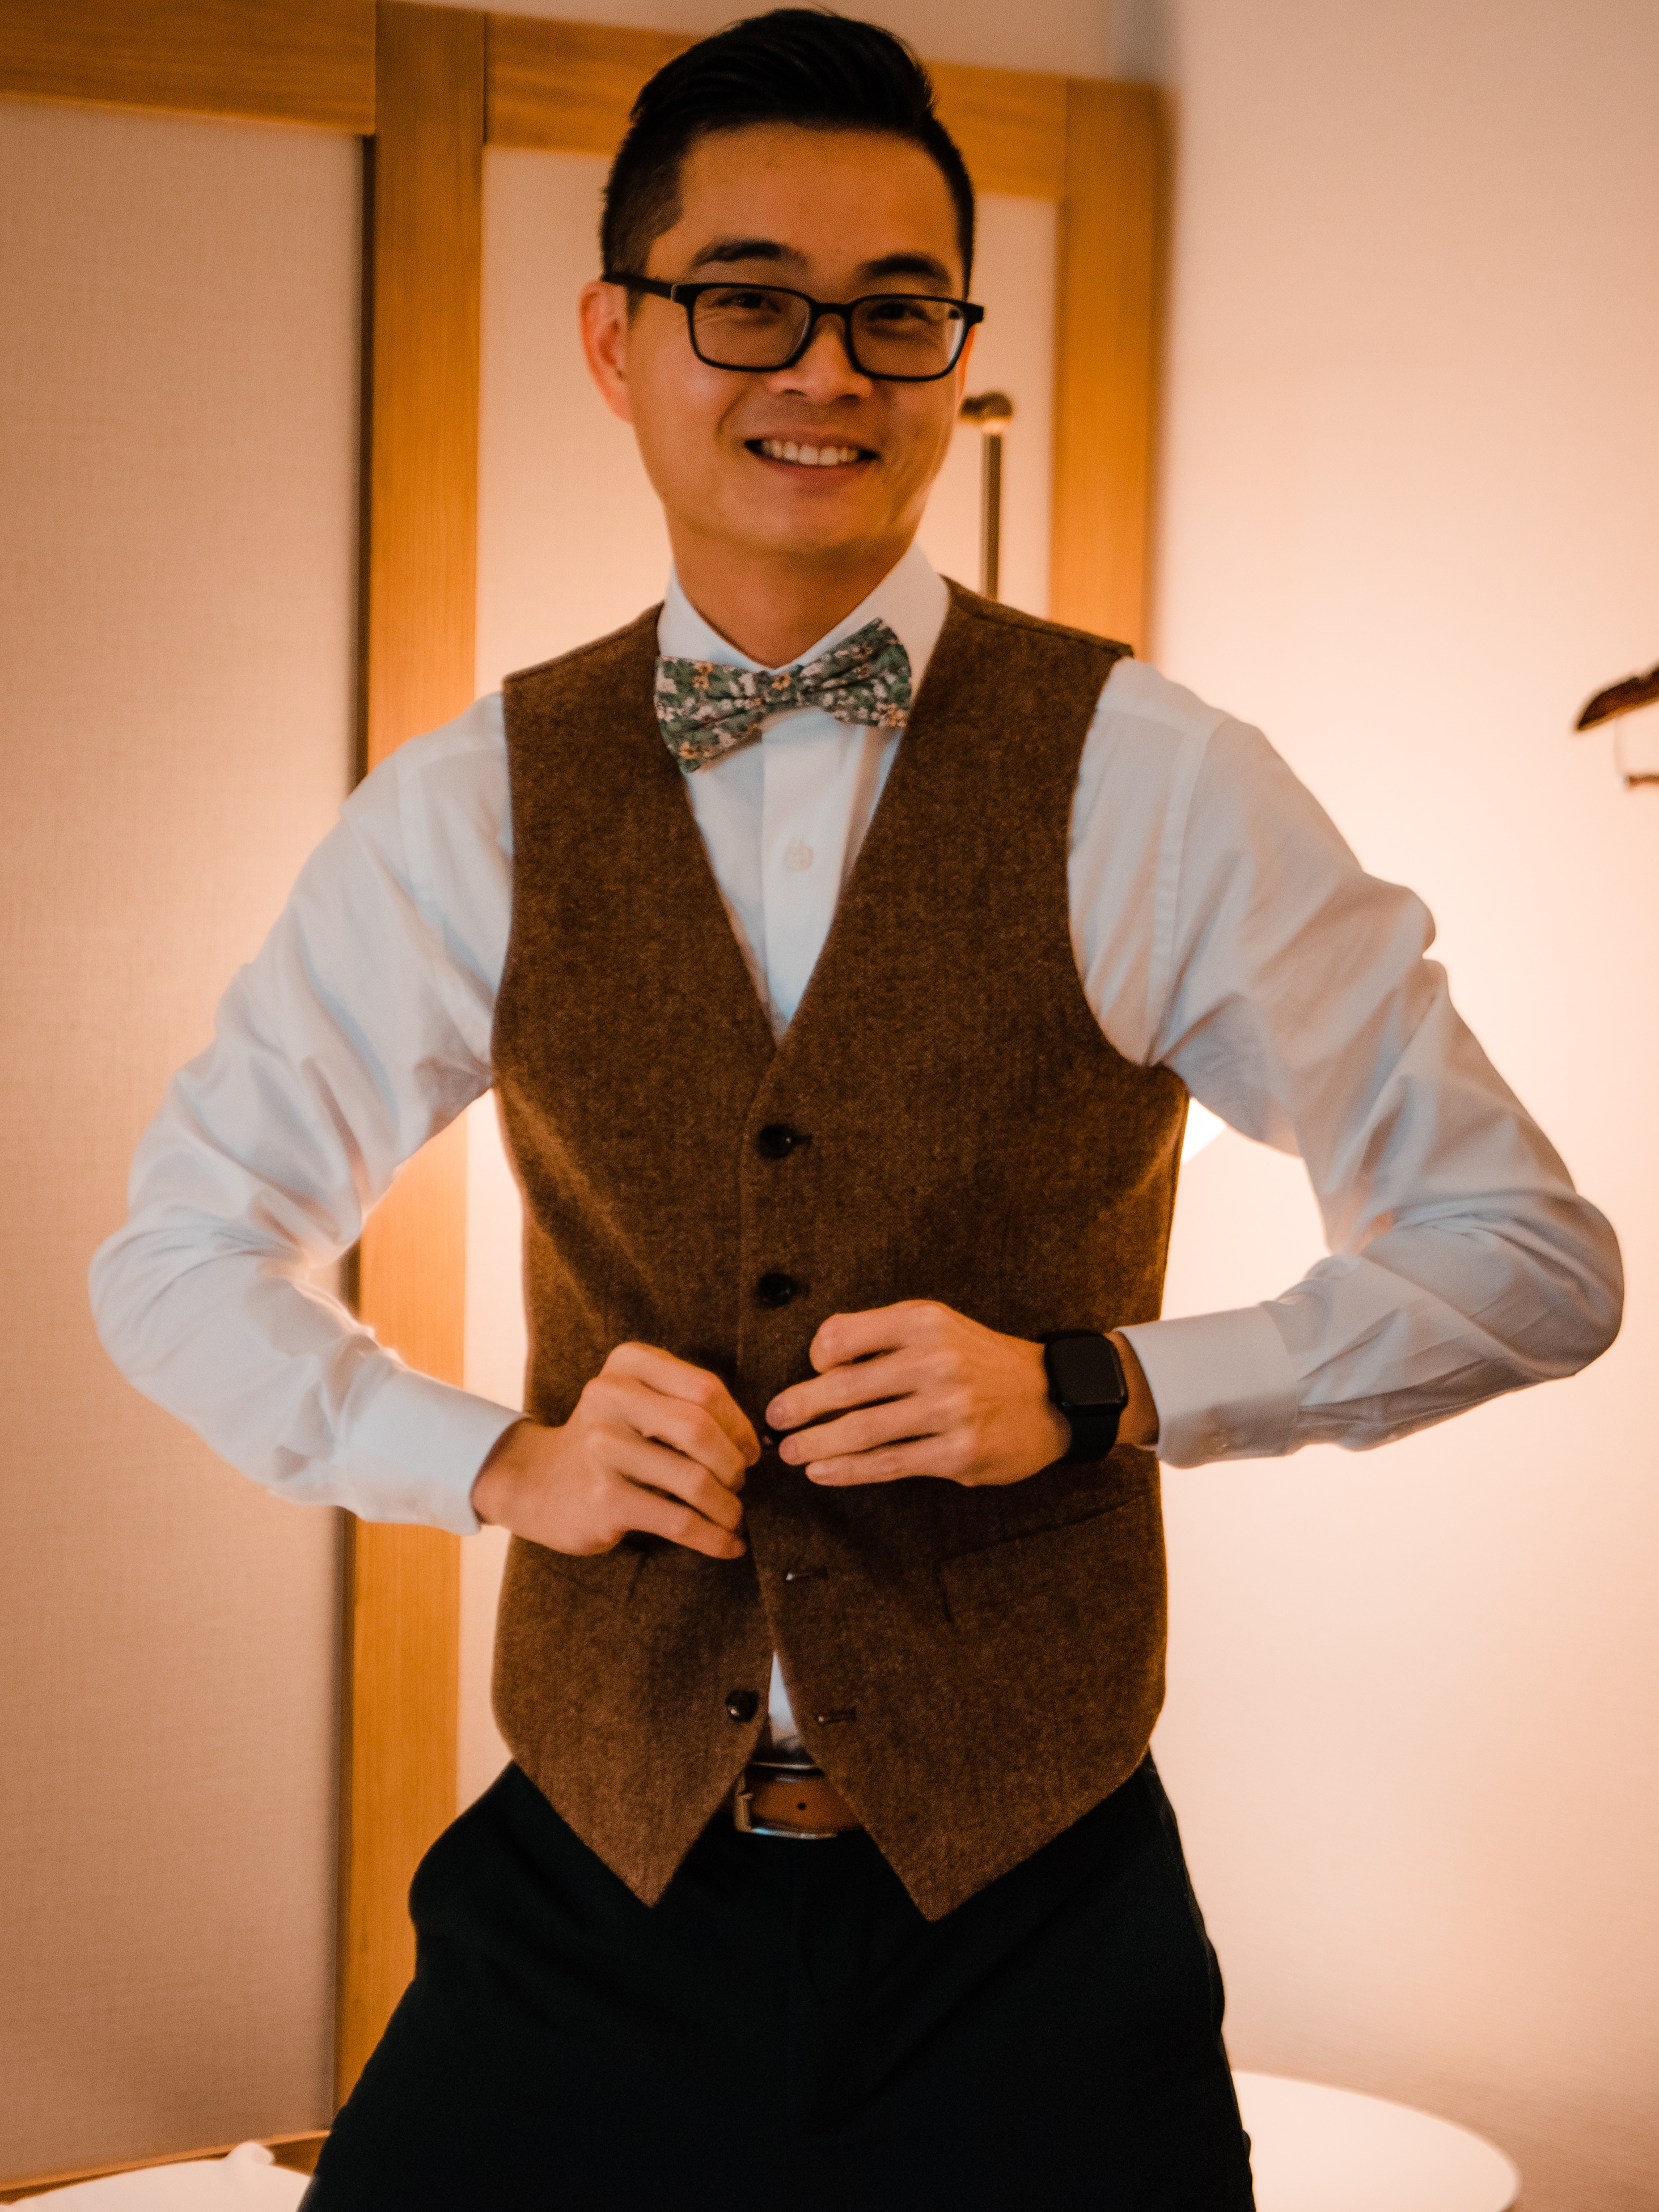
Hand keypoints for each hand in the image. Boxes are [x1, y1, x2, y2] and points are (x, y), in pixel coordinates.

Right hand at [470, 1343, 758, 1559]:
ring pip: (695, 1481)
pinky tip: (726, 1545)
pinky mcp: (603, 1499)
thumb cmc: (609, 1441)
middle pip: (701, 1430)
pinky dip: (713, 1538)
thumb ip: (686, 1406)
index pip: (705, 1389)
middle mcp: (609, 1397)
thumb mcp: (638, 1402)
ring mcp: (602, 1449)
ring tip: (732, 1517)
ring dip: (728, 1507)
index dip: (738, 1426)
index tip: (748, 1452)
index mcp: (627, 1364)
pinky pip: (678, 1521)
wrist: (537, 1483)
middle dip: (734, 1465)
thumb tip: (754, 1446)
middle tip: (739, 1485)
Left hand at [766, 1300, 1071, 1488]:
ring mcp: (949, 1410)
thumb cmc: (978, 1360)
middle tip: (775, 1419)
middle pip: (845, 1388)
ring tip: (790, 1451)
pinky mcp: (959, 1453)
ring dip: (815, 1444)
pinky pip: (890, 1464)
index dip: (816, 1356)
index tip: (812, 1371)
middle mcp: (936, 1362)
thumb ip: (882, 1336)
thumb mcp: (936, 1325)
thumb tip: (819, 1364)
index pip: (844, 1335)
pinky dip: (848, 1470)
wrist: (1050, 1396)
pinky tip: (823, 1471)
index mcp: (923, 1323)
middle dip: (800, 1407)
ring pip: (862, 1431)